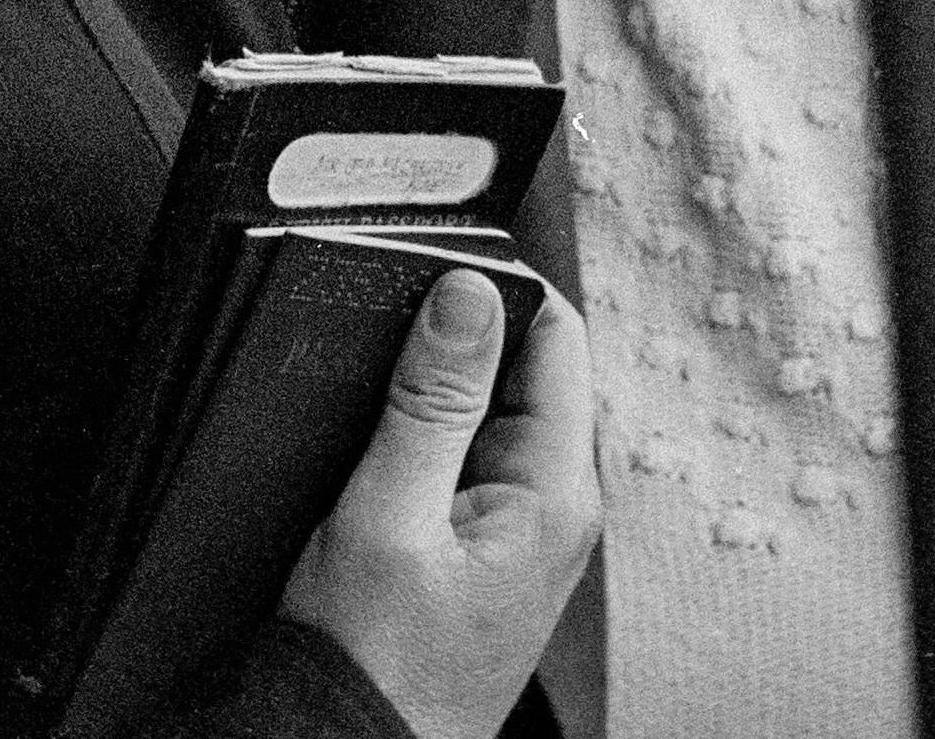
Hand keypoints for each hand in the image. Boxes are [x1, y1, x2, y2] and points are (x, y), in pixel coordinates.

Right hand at [278, 270, 598, 738]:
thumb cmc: (376, 666)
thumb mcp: (388, 517)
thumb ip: (430, 403)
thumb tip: (470, 293)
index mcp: (556, 493)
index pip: (559, 337)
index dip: (501, 286)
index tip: (436, 268)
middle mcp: (556, 507)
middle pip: (527, 369)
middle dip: (462, 340)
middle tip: (393, 337)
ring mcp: (525, 530)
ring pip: (491, 412)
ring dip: (438, 391)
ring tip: (382, 401)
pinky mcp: (489, 547)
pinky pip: (469, 457)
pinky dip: (428, 436)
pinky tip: (384, 452)